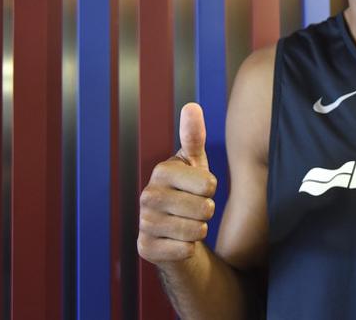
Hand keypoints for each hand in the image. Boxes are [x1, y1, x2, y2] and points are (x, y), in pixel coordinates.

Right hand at [138, 103, 217, 263]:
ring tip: (188, 224)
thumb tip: (191, 105)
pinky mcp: (145, 248)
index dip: (211, 189)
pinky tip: (178, 242)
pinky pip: (184, 250)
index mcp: (162, 171)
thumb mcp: (195, 164)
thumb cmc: (189, 192)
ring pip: (195, 231)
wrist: (176, 232)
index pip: (208, 184)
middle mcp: (147, 196)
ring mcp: (144, 223)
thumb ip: (194, 136)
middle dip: (207, 212)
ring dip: (199, 230)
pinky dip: (188, 249)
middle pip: (204, 209)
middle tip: (194, 209)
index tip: (200, 188)